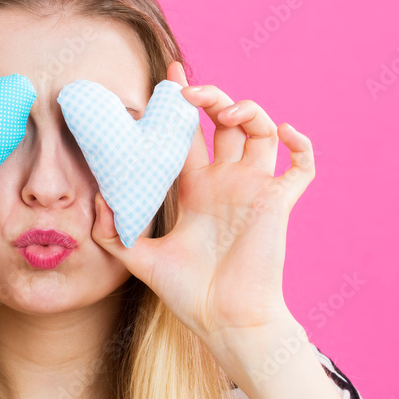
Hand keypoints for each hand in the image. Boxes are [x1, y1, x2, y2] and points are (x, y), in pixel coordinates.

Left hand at [90, 61, 314, 355]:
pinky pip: (301, 167)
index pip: (188, 134)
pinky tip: (284, 132)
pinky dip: (301, 145)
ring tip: (225, 110)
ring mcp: (254, 190)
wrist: (225, 322)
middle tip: (188, 93)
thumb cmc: (189, 295)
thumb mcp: (140, 260)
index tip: (168, 76)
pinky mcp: (278, 203)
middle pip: (226, 123)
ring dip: (249, 111)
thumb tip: (97, 199)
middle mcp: (226, 183)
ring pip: (261, 132)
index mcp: (195, 189)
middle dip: (211, 98)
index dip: (179, 104)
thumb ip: (113, 232)